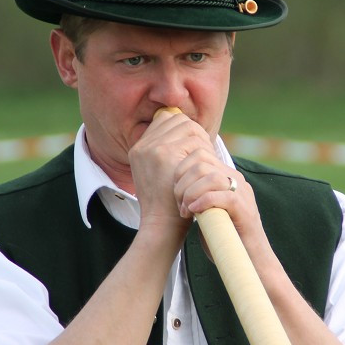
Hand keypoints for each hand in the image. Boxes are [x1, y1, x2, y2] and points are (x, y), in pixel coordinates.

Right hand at [127, 110, 212, 233]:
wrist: (161, 225)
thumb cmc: (166, 205)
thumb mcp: (159, 176)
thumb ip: (166, 154)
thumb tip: (187, 134)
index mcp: (138, 149)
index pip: (165, 120)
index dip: (183, 129)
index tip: (194, 147)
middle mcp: (142, 146)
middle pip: (176, 118)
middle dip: (194, 131)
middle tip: (204, 151)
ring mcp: (152, 148)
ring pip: (187, 126)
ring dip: (202, 139)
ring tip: (206, 159)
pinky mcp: (164, 153)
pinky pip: (194, 138)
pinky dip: (204, 149)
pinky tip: (206, 165)